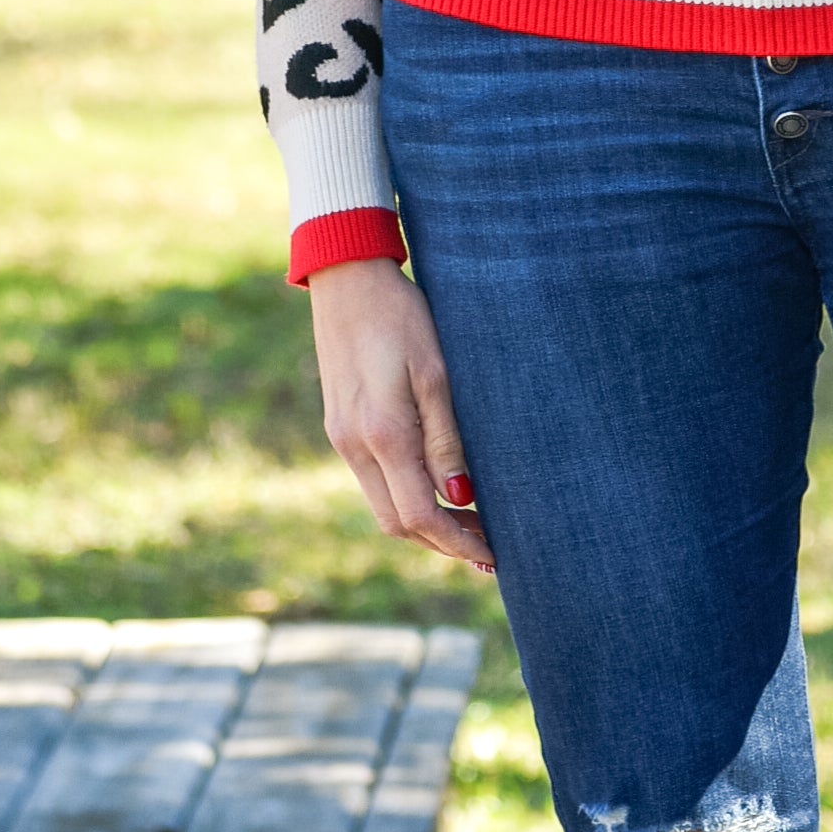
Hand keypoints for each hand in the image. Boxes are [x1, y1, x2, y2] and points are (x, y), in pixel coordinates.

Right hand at [307, 256, 494, 571]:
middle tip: (488, 544)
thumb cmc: (401, 315)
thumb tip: (461, 497)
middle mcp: (355, 446)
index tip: (493, 553)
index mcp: (381, 435)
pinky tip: (434, 487)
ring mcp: (342, 438)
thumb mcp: (435, 372)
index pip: (419, 516)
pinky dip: (404, 497)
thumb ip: (445, 440)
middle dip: (442, 542)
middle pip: (397, 524)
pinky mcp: (339, 425)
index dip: (457, 542)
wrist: (347, 277)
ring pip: (383, 506)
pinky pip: (372, 481)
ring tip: (469, 521)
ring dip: (424, 523)